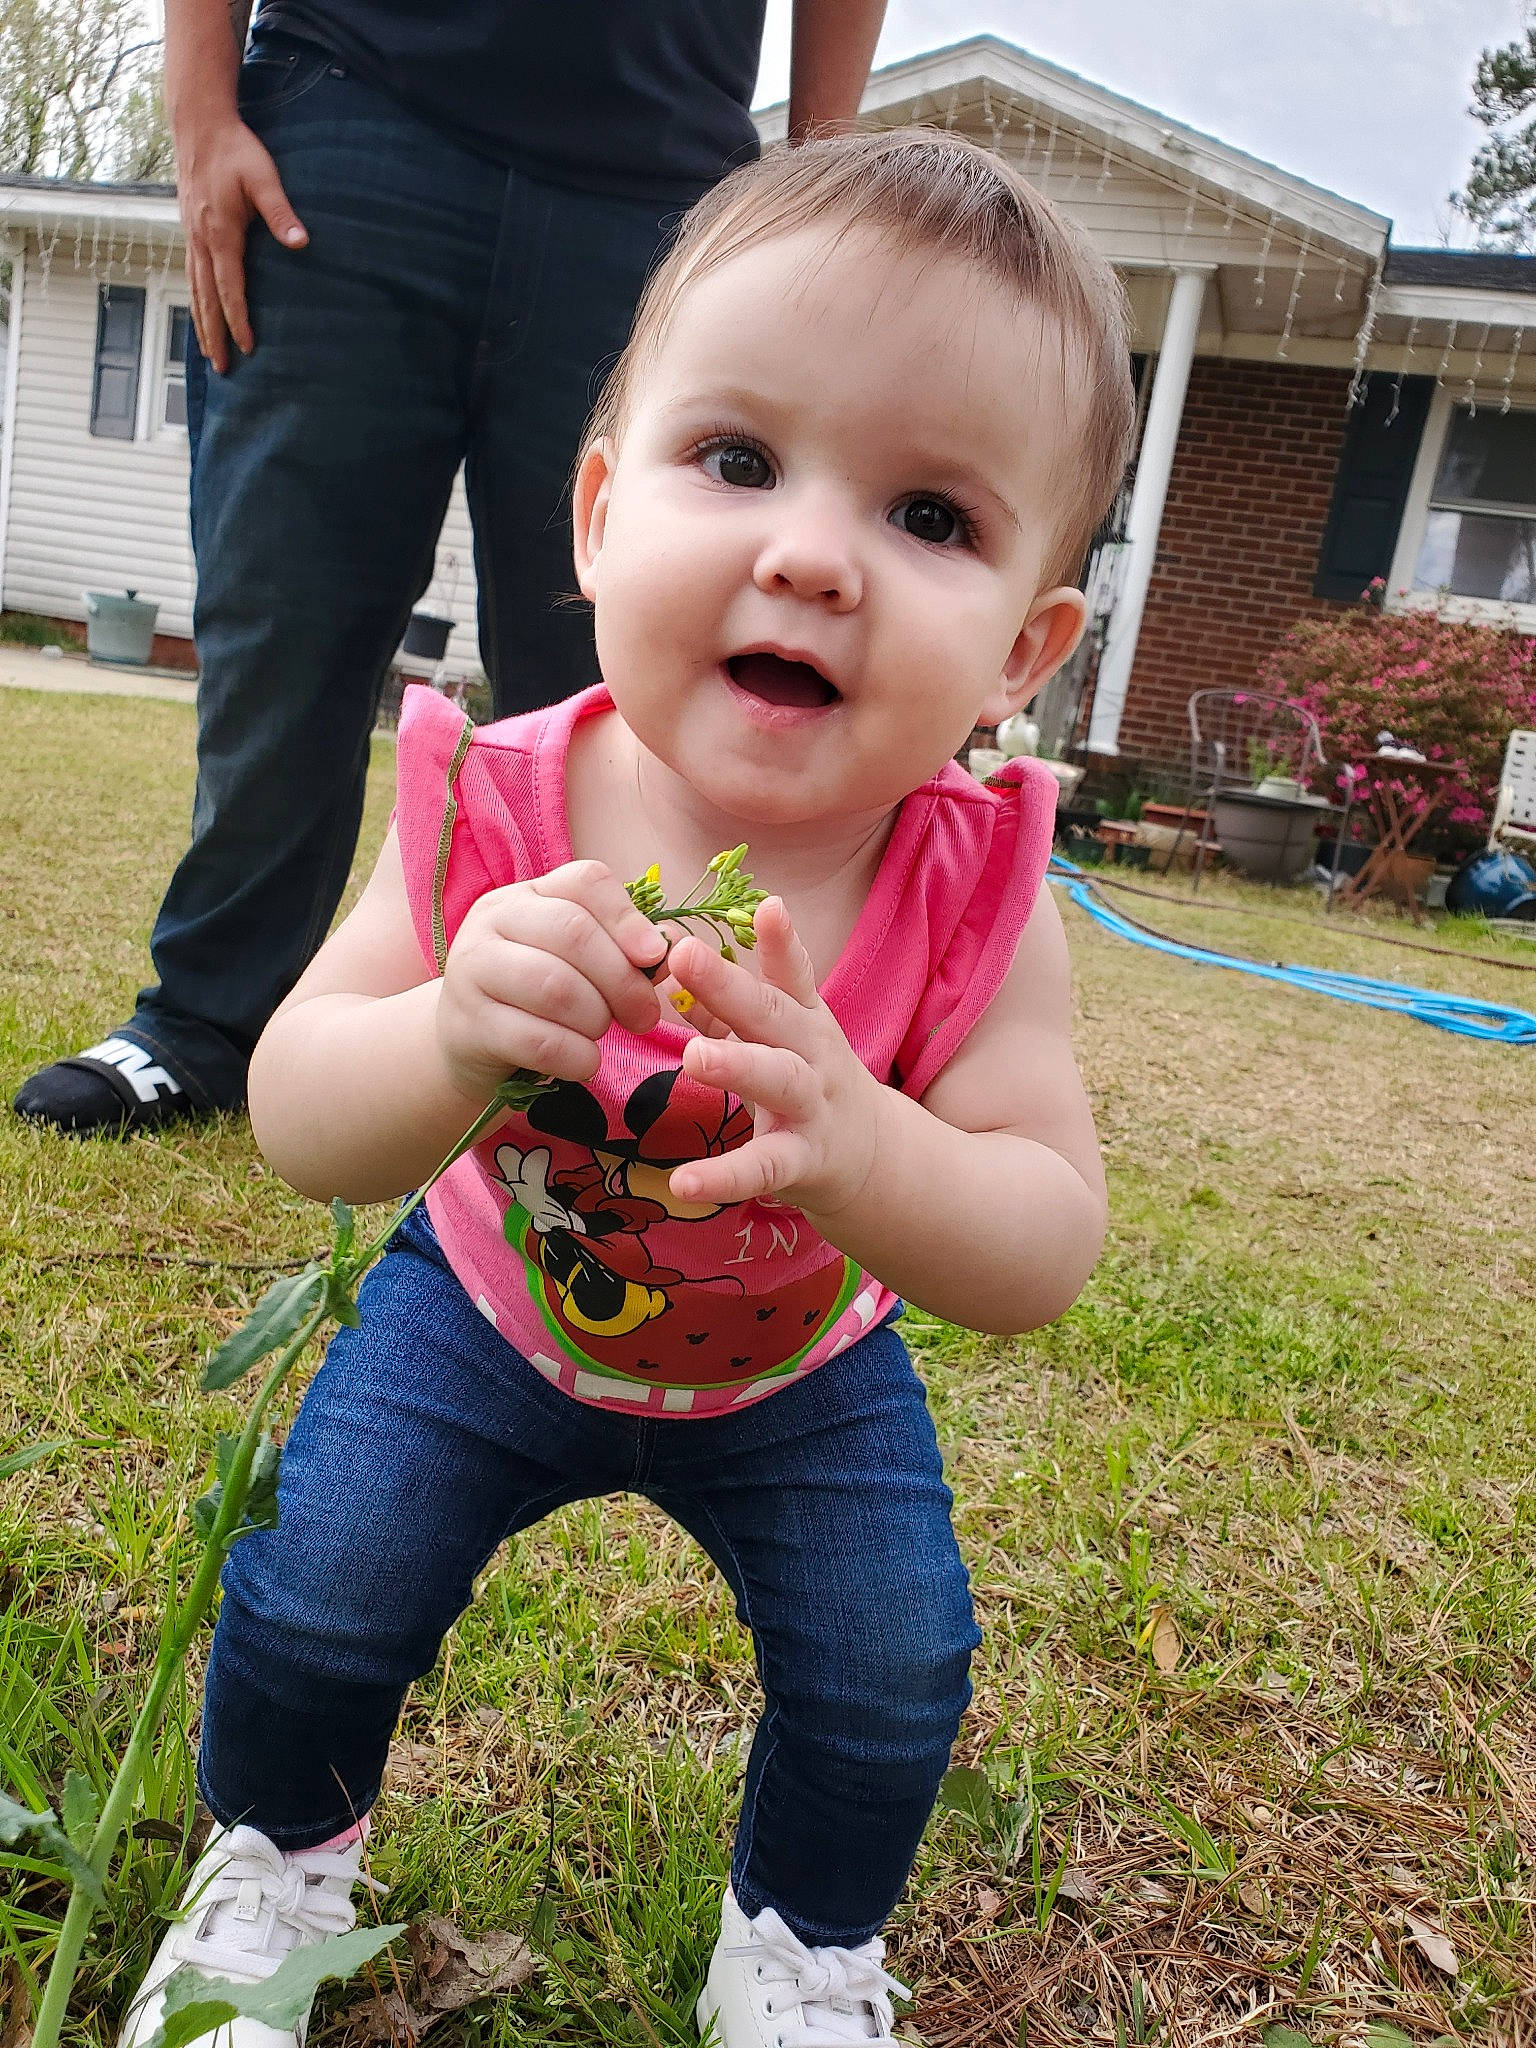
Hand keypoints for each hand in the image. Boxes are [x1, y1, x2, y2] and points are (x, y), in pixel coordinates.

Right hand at [175, 110, 307, 370]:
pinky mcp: (189, 230)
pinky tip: (201, 314)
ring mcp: (191, 236)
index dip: (239, 321)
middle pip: (206, 299)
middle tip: (223, 369)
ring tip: (208, 354)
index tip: (248, 348)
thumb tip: (301, 242)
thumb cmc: (236, 150)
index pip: (230, 288)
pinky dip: (195, 301)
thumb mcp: (263, 177)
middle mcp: (200, 240)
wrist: (199, 124)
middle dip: (215, 336)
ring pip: (194, 290)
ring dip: (202, 324)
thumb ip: (281, 212)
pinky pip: (191, 275)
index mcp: (219, 233)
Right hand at [436, 861, 667, 1103]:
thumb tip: (671, 946)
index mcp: (528, 895)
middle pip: (573, 934)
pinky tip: (586, 1063)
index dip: (627, 917)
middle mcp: (494, 920)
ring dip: (596, 1019)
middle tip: (644, 1016)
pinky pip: (536, 1040)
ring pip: (555, 986)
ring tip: (602, 1035)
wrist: (466, 1043)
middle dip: (622, 980)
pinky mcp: (468, 1024)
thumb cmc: (535, 998)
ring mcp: (473, 969)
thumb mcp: (575, 964)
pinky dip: (575, 1056)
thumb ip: (622, 950)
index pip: (584, 882)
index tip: (655, 956)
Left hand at [666, 898, 880, 1212]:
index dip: (780, 940)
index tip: (766, 904)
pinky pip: (763, 1167)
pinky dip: (724, 1177)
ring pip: (778, 1080)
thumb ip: (726, 1003)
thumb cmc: (806, 1079)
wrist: (871, 1156)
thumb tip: (670, 959)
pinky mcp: (802, 1161)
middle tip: (686, 956)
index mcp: (804, 1018)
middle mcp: (813, 1055)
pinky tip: (683, 1183)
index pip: (793, 973)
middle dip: (731, 985)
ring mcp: (812, 1107)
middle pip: (775, 1016)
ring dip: (738, 1065)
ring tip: (693, 1058)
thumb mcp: (776, 1036)